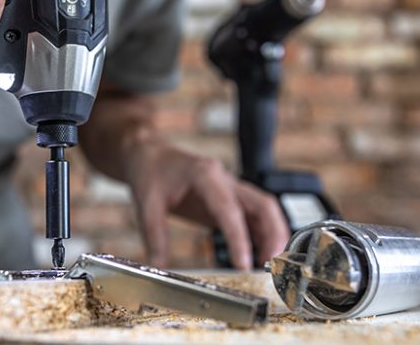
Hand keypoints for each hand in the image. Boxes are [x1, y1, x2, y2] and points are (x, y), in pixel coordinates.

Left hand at [126, 139, 289, 269]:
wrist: (150, 155)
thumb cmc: (150, 172)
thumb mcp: (146, 204)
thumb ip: (154, 235)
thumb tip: (158, 265)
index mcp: (205, 176)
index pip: (229, 209)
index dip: (239, 238)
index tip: (243, 264)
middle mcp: (225, 180)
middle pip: (263, 205)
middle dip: (273, 235)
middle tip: (271, 264)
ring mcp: (231, 188)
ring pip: (264, 210)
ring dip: (272, 236)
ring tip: (269, 264)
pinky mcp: (230, 200)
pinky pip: (254, 216)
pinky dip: (262, 235)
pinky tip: (261, 255)